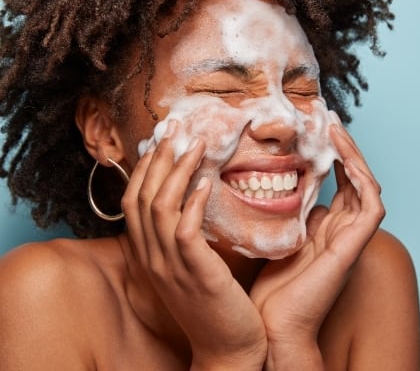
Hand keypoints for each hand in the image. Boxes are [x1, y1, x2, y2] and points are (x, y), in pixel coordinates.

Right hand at [121, 120, 266, 368]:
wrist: (228, 349)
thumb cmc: (215, 306)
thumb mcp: (191, 269)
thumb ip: (186, 238)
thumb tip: (195, 201)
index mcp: (150, 256)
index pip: (135, 202)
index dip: (146, 169)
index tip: (163, 141)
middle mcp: (152, 259)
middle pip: (141, 197)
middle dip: (157, 159)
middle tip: (176, 129)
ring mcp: (170, 267)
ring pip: (160, 207)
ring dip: (176, 171)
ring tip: (195, 144)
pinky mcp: (195, 273)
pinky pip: (185, 230)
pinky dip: (192, 202)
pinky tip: (205, 182)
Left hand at [250, 124, 384, 367]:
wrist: (272, 326)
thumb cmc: (272, 290)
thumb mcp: (278, 240)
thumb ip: (290, 217)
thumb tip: (287, 192)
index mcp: (328, 230)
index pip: (339, 184)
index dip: (332, 156)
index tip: (314, 130)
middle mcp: (343, 231)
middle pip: (354, 179)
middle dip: (344, 148)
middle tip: (328, 119)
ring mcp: (351, 238)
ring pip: (366, 186)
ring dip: (354, 155)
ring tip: (335, 128)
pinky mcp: (354, 247)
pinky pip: (371, 206)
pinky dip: (362, 179)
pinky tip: (344, 157)